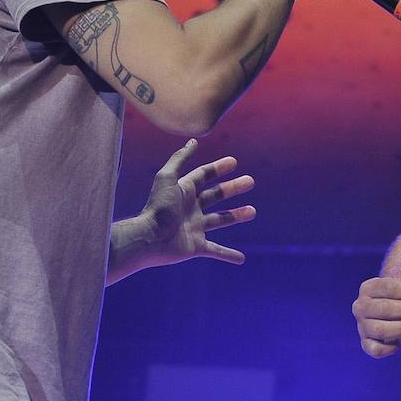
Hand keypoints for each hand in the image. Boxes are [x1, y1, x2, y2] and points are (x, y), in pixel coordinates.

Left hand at [132, 139, 255, 268]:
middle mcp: (190, 208)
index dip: (218, 168)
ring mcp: (194, 228)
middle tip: (250, 181)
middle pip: (215, 196)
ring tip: (252, 212)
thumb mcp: (167, 177)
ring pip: (220, 221)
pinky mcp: (196, 246)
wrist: (149, 238)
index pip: (204, 176)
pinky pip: (215, 251)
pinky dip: (227, 254)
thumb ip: (179, 159)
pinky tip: (240, 258)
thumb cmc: (157, 207)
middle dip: (232, 189)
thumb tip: (193, 141)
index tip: (233, 162)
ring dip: (236, 216)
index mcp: (184, 191)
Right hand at [353, 269, 400, 357]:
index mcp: (368, 288)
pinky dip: (390, 348)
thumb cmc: (399, 299)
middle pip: (385, 308)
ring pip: (380, 330)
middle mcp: (361, 306)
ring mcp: (362, 325)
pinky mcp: (365, 343)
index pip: (388, 287)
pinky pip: (376, 349)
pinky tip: (399, 342)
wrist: (388, 313)